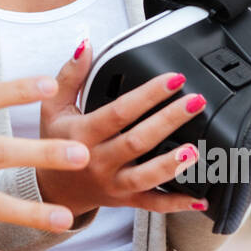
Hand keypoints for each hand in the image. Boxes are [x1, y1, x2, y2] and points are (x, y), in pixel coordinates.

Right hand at [34, 39, 209, 218]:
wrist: (51, 188)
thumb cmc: (54, 142)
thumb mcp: (53, 106)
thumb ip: (69, 75)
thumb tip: (85, 45)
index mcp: (82, 134)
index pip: (119, 112)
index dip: (147, 95)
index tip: (173, 79)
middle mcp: (98, 161)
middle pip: (137, 141)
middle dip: (168, 120)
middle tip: (194, 102)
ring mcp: (113, 183)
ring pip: (145, 177)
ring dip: (171, 165)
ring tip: (194, 150)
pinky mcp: (124, 200)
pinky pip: (152, 205)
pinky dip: (176, 203)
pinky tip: (199, 199)